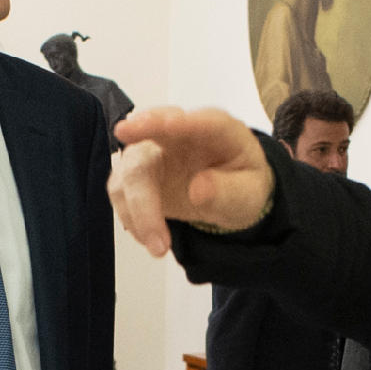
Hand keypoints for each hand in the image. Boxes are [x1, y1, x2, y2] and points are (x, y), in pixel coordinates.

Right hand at [107, 106, 273, 257]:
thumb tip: (197, 190)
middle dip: (141, 185)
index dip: (163, 122)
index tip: (138, 126)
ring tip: (161, 248)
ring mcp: (151, 151)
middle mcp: (176, 132)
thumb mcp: (250, 193)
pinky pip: (121, 192)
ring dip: (139, 214)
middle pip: (147, 144)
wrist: (228, 191)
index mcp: (214, 128)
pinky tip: (152, 238)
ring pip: (128, 174)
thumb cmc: (241, 184)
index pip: (191, 121)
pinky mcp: (135, 173)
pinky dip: (132, 218)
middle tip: (157, 234)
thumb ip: (230, 191)